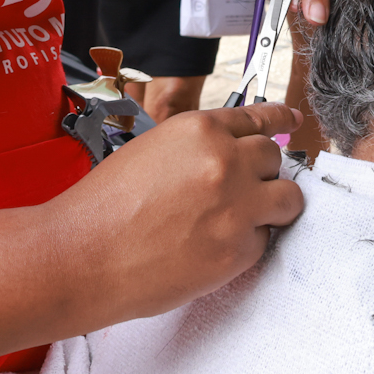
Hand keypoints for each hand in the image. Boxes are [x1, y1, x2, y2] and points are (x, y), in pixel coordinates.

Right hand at [51, 103, 306, 322]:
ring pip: (287, 198)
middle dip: (262, 173)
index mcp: (200, 130)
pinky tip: (212, 250)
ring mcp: (237, 206)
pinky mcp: (238, 250)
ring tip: (241, 222)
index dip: (278, 121)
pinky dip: (246, 247)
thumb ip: (195, 150)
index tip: (293, 122)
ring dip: (271, 208)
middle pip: (275, 157)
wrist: (81, 255)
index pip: (257, 118)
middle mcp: (225, 161)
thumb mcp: (151, 152)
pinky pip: (264, 242)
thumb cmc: (103, 208)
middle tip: (243, 192)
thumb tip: (227, 158)